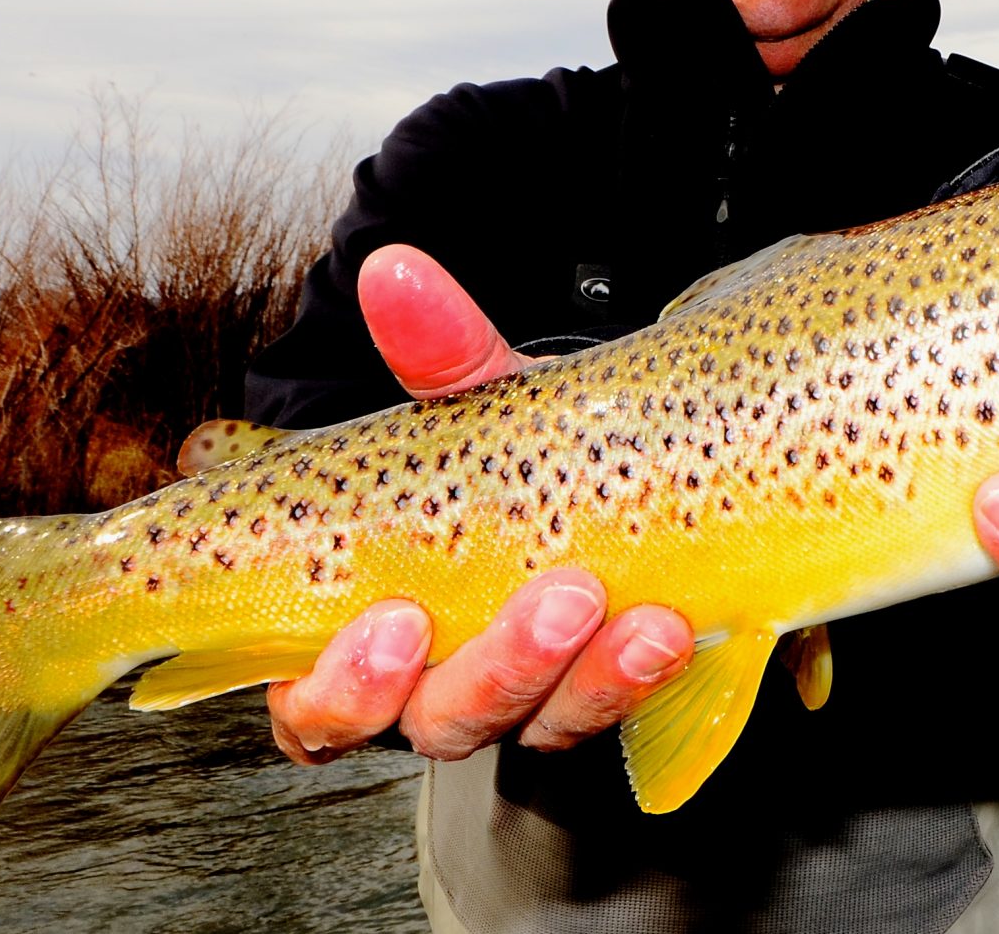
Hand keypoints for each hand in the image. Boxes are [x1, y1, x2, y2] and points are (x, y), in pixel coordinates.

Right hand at [264, 245, 694, 766]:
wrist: (605, 464)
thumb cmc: (506, 456)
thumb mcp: (477, 404)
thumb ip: (440, 350)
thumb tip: (393, 271)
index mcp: (361, 638)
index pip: (316, 706)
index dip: (346, 685)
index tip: (397, 620)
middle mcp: (433, 686)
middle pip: (440, 723)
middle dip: (501, 670)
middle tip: (562, 597)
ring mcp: (520, 701)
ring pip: (537, 728)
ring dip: (594, 680)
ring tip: (648, 617)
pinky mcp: (596, 701)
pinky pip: (614, 720)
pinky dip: (641, 682)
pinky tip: (681, 628)